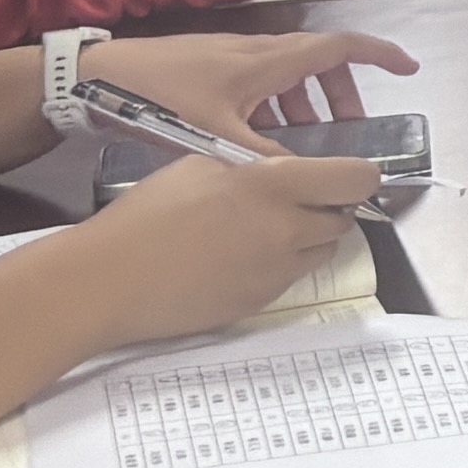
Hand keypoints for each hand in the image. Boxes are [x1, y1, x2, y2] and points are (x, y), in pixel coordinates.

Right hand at [77, 144, 385, 340]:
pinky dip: (281, 265)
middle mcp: (287, 230)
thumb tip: (278, 173)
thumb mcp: (199, 165)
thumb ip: (252, 168)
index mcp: (273, 186)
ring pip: (322, 251)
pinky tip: (239, 257)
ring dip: (308, 237)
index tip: (346, 174)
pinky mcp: (261, 302)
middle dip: (329, 207)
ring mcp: (277, 272)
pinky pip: (291, 278)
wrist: (109, 282)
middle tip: (294, 200)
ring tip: (263, 229)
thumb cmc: (145, 217)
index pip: (356, 178)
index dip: (358, 175)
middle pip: (344, 218)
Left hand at [90, 26, 415, 142]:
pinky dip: (275, 104)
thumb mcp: (217, 138)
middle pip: (318, 62)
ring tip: (301, 139)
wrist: (98, 77)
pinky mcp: (210, 66)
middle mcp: (256, 51)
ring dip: (306, 101)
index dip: (379, 56)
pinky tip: (255, 137)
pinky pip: (261, 80)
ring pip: (287, 73)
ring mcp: (231, 56)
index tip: (408, 69)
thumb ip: (264, 162)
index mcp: (267, 62)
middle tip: (348, 128)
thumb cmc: (159, 100)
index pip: (339, 48)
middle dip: (342, 92)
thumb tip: (305, 184)